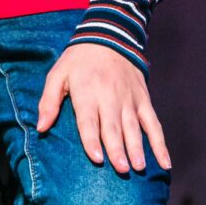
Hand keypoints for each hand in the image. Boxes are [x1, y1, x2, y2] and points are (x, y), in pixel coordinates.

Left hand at [36, 42, 170, 175]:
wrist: (109, 35)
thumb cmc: (78, 61)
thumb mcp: (57, 75)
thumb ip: (48, 102)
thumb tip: (41, 128)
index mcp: (87, 92)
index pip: (89, 120)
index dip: (92, 139)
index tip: (96, 158)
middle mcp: (110, 97)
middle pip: (113, 127)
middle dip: (117, 149)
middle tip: (121, 169)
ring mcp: (129, 99)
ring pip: (134, 127)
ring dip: (137, 148)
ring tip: (138, 167)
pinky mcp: (143, 100)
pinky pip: (154, 124)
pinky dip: (160, 143)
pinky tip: (164, 162)